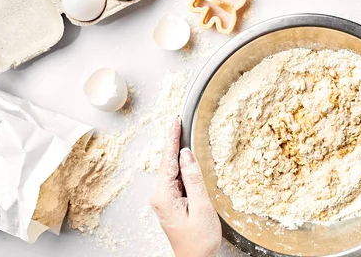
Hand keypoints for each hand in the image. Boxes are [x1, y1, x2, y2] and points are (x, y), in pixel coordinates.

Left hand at [150, 118, 221, 256]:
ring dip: (179, 154)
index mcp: (164, 195)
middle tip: (179, 121)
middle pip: (168, 162)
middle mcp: (160, 195)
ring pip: (173, 170)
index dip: (172, 139)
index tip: (174, 121)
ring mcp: (164, 199)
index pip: (168, 160)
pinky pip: (177, 179)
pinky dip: (183, 167)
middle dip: (174, 142)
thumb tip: (187, 155)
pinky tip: (188, 160)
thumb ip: (193, 179)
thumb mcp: (201, 207)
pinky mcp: (171, 202)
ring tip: (184, 134)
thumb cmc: (198, 239)